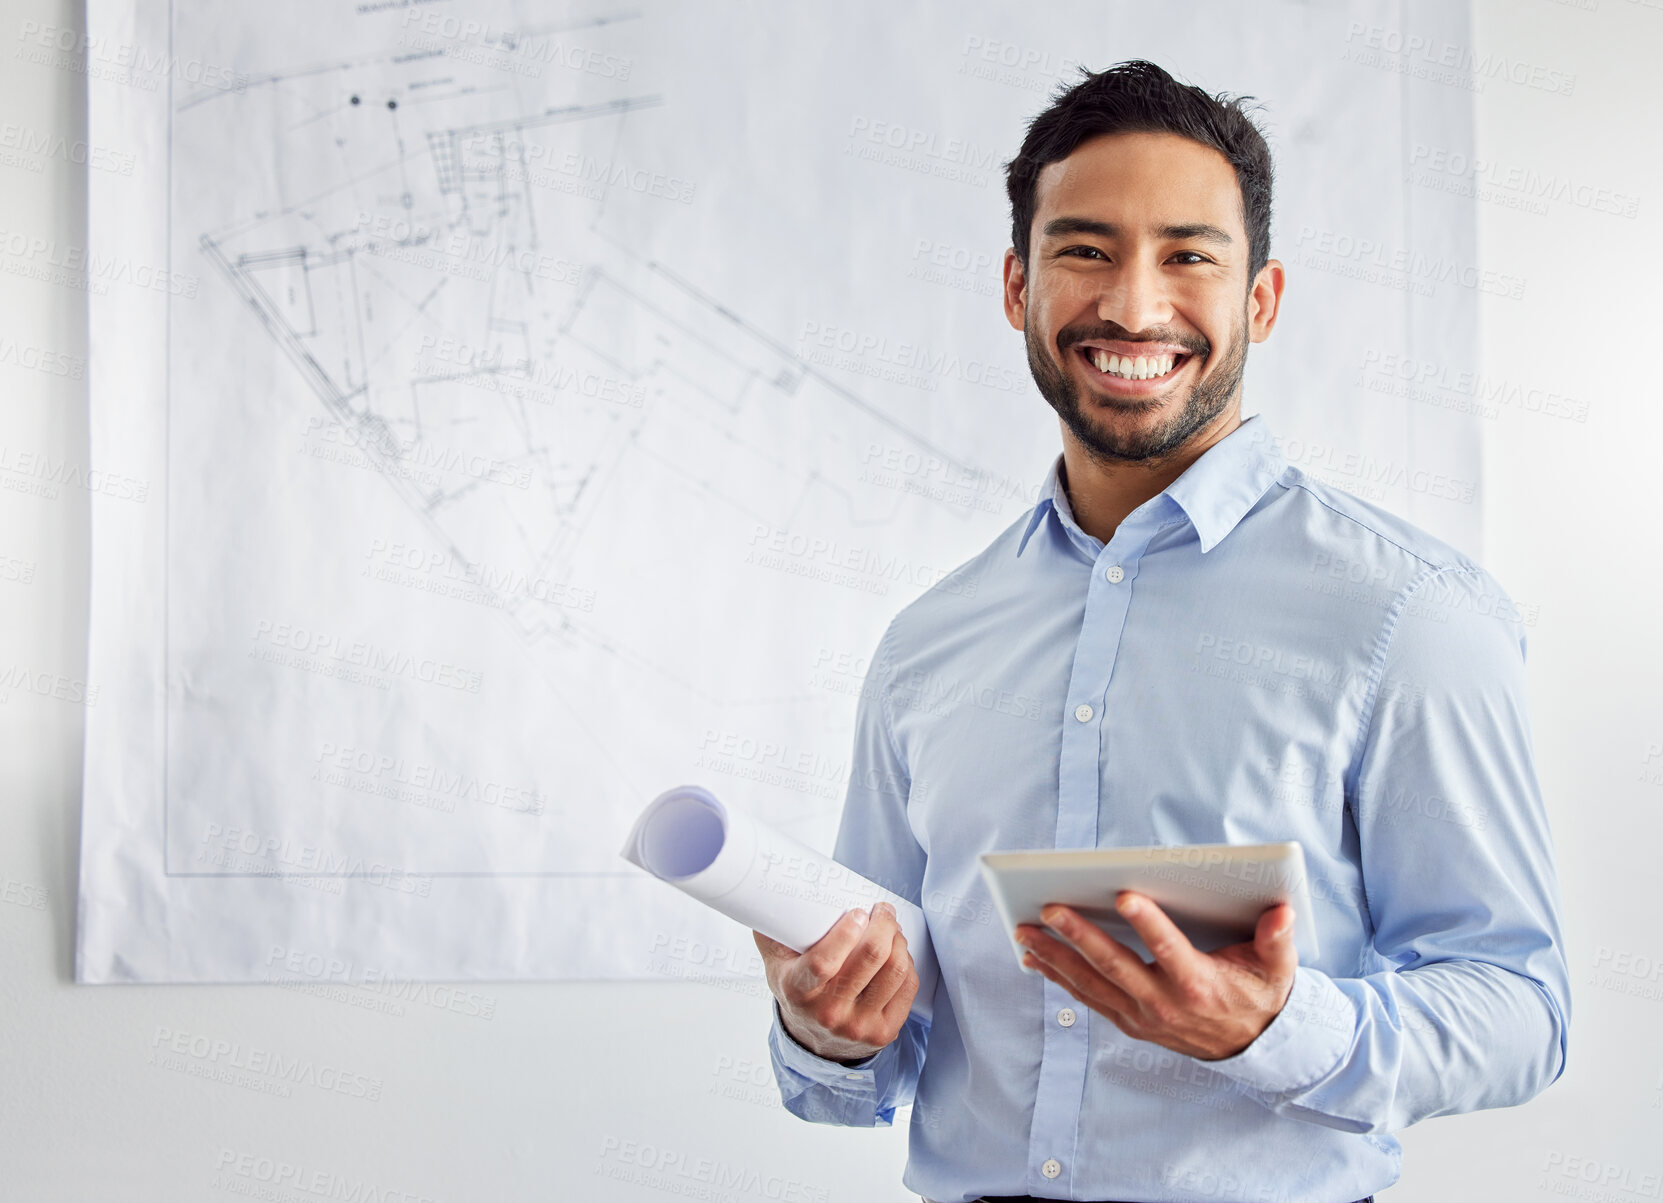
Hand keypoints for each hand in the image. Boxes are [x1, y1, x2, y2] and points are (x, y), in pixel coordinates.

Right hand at [753, 902, 918, 1065]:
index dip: (846, 933)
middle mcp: (829, 1012)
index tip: (858, 912)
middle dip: (884, 924)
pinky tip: (897, 954)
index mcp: (798, 991)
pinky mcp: (885, 1032)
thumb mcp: (775, 963)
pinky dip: (907, 962)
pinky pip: (908, 986)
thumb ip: (773, 930)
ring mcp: (859, 1025)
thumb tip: (775, 894)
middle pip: (870, 957)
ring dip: (898, 940)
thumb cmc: (797, 990)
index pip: (824, 962)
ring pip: (895, 970)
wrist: (813, 1041)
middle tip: (883, 910)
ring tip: (892, 929)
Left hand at [1014, 891, 1297, 1060]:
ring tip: (1023, 932)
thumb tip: (1281, 912)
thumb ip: (1278, 940)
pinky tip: (1033, 958)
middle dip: (1080, 937)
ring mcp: (1143, 1017)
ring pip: (1092, 985)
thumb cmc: (1261, 995)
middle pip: (1116, 967)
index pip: (1169, 950)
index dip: (1147, 923)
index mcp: (1200, 985)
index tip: (1122, 896)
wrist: (1251, 1048)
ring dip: (1055, 958)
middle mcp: (1166, 1004)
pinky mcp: (1129, 1022)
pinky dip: (1058, 978)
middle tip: (1049, 909)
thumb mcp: (1278, 969)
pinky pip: (1087, 998)